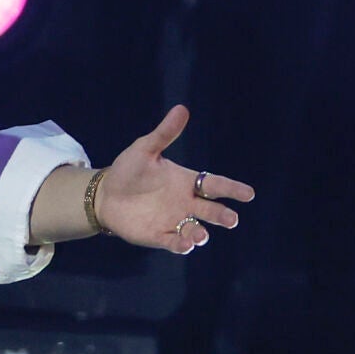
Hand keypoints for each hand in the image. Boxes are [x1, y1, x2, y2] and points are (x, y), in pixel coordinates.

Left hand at [96, 105, 254, 253]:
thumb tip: (182, 109)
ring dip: (200, 233)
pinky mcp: (159, 236)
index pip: (215, 185)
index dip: (232, 190)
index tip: (248, 194)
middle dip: (222, 216)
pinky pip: (174, 242)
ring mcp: (174, 221)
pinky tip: (184, 244)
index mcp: (187, 182)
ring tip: (201, 235)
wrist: (105, 193)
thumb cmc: (129, 169)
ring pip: (195, 230)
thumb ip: (164, 133)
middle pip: (211, 211)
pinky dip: (181, 245)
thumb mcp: (146, 149)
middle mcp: (186, 203)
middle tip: (231, 219)